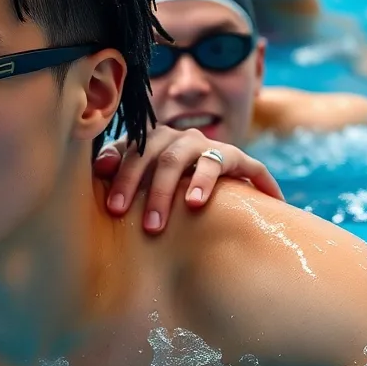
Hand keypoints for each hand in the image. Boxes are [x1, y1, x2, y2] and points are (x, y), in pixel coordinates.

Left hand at [94, 126, 282, 231]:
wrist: (198, 177)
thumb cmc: (153, 182)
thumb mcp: (133, 174)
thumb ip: (114, 167)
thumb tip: (99, 170)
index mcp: (151, 141)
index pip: (133, 153)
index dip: (124, 179)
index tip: (114, 209)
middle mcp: (180, 139)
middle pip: (165, 158)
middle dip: (156, 192)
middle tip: (150, 226)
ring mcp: (210, 147)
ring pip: (202, 160)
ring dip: (197, 183)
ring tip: (192, 205)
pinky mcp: (240, 160)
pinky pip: (251, 168)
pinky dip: (259, 182)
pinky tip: (268, 200)